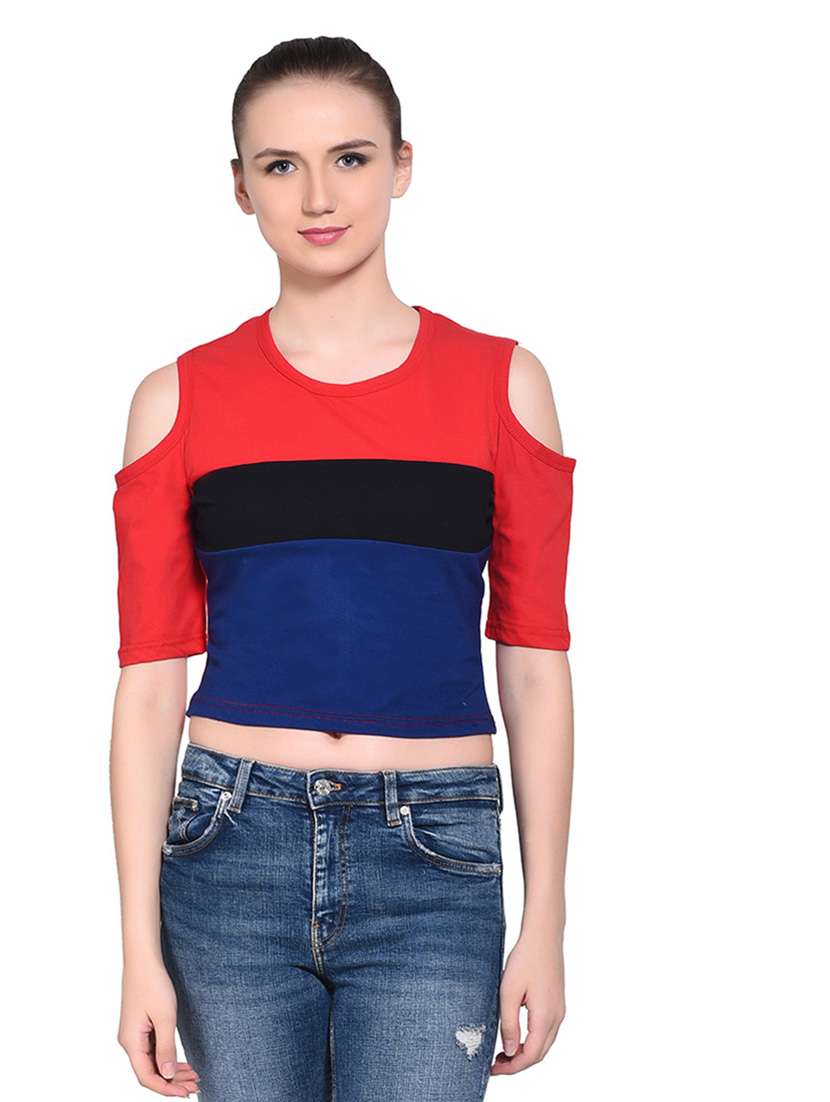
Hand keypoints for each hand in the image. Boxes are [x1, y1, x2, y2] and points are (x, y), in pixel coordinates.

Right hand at [117, 957, 199, 1096]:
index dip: (166, 1088)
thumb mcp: (165, 1017)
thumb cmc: (153, 984)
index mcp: (131, 1042)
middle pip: (149, 1072)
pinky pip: (152, 1050)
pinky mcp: (140, 1026)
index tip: (185, 1093)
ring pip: (152, 1062)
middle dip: (172, 1081)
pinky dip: (167, 1057)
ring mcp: (134, 1034)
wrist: (143, 960)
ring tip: (193, 1075)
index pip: (146, 1077)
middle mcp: (129, 1042)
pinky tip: (181, 1061)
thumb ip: (166, 1048)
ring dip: (171, 1070)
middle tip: (195, 1085)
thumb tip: (167, 1075)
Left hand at [491, 928, 565, 1074]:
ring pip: (543, 1044)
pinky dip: (531, 1040)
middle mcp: (557, 1017)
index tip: (493, 1069)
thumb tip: (509, 1051)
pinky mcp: (557, 1003)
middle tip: (496, 1064)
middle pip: (539, 1054)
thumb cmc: (526, 959)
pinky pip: (546, 1031)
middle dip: (518, 1063)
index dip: (512, 1067)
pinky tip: (516, 1035)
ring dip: (525, 1052)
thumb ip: (509, 1024)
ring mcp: (559, 1010)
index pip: (530, 1056)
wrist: (544, 935)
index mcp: (545, 1017)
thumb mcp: (509, 992)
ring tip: (503, 1052)